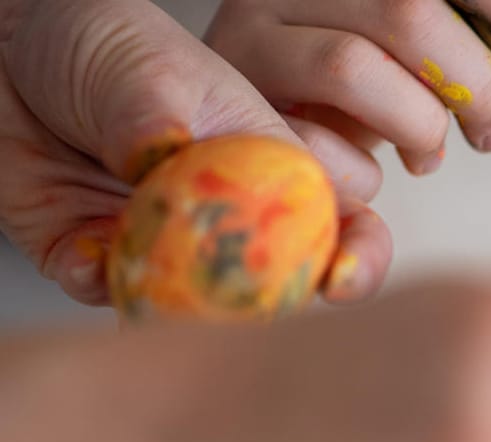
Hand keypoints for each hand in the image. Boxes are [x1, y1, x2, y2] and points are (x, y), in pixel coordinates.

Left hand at [0, 0, 389, 305]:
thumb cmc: (96, 40)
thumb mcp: (148, 65)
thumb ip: (164, 119)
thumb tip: (164, 163)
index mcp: (268, 164)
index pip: (341, 220)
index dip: (359, 255)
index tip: (342, 277)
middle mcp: (227, 213)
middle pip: (280, 281)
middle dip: (271, 298)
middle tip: (245, 292)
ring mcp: (167, 242)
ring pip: (197, 304)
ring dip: (181, 304)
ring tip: (155, 278)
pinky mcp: (97, 257)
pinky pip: (108, 292)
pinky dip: (98, 283)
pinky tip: (84, 255)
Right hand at [206, 0, 490, 190]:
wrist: (258, 130)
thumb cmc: (354, 92)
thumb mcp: (411, 52)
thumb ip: (463, 38)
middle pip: (406, 10)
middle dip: (474, 81)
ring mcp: (250, 36)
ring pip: (354, 68)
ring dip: (420, 126)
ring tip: (431, 152)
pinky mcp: (237, 107)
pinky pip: (315, 142)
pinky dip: (366, 172)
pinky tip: (377, 171)